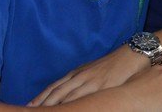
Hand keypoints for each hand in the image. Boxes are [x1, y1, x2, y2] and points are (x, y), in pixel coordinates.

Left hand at [28, 44, 149, 106]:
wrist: (133, 55)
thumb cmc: (114, 65)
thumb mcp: (93, 71)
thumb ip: (81, 81)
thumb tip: (69, 94)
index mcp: (77, 73)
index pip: (54, 87)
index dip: (41, 97)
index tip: (29, 106)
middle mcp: (80, 76)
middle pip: (56, 93)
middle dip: (42, 104)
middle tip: (29, 111)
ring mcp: (90, 81)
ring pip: (66, 96)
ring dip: (53, 105)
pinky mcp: (101, 86)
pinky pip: (83, 97)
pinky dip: (72, 104)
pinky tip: (66, 109)